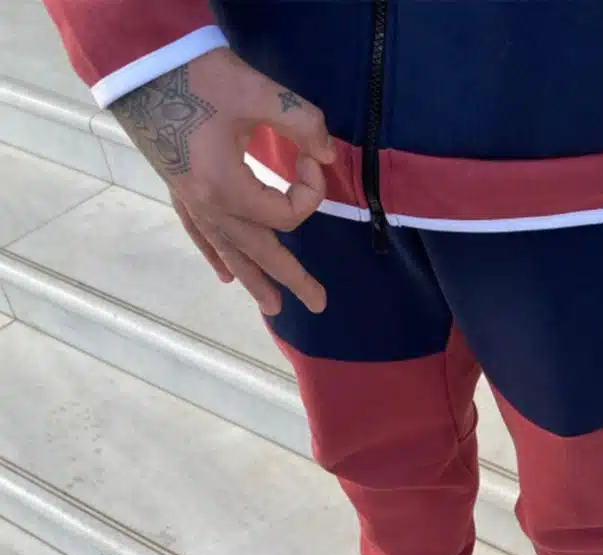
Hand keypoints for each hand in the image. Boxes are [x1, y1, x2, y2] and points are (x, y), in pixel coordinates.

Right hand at [111, 48, 334, 315]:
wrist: (137, 60)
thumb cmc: (196, 74)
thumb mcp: (257, 93)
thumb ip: (302, 123)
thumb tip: (327, 152)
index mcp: (226, 189)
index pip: (287, 214)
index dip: (312, 190)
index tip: (312, 156)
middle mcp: (208, 205)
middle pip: (259, 251)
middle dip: (291, 278)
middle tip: (318, 304)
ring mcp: (190, 199)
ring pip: (228, 250)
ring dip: (253, 279)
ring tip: (272, 308)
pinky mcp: (179, 186)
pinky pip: (199, 232)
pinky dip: (215, 254)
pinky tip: (224, 274)